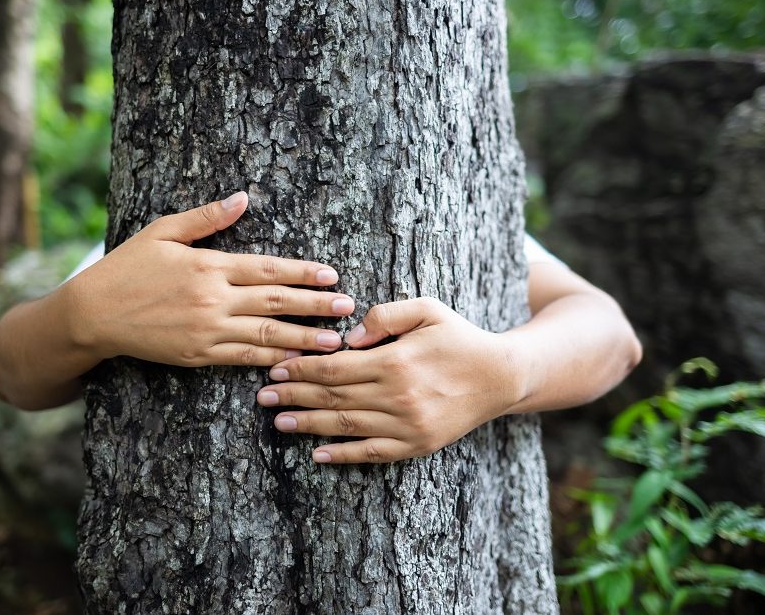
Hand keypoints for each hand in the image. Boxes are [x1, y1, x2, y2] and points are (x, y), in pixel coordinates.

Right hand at [65, 191, 354, 366]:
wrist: (93, 313)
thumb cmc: (128, 266)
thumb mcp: (163, 231)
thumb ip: (207, 218)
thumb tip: (243, 197)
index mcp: (208, 265)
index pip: (267, 269)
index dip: (303, 273)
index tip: (332, 275)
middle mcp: (212, 299)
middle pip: (275, 301)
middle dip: (315, 306)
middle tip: (348, 308)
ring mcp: (206, 331)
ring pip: (266, 335)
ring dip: (303, 338)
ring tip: (334, 341)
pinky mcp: (197, 355)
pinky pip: (242, 358)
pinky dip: (271, 360)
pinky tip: (294, 361)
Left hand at [256, 297, 525, 463]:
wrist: (500, 377)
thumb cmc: (458, 337)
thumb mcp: (427, 309)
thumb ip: (385, 314)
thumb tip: (350, 334)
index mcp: (395, 361)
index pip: (334, 368)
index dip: (301, 369)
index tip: (276, 367)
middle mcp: (397, 396)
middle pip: (332, 398)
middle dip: (293, 395)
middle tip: (263, 395)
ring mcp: (406, 425)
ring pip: (345, 426)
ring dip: (308, 425)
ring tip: (279, 421)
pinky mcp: (416, 445)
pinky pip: (371, 453)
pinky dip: (342, 455)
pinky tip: (317, 454)